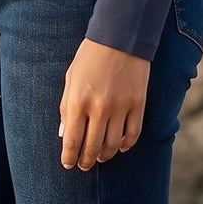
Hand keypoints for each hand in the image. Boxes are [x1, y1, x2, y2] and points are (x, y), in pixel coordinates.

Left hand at [59, 39, 148, 170]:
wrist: (120, 37)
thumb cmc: (90, 57)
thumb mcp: (71, 79)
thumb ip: (66, 108)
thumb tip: (64, 135)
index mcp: (78, 101)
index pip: (72, 141)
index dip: (69, 157)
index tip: (68, 164)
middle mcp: (99, 108)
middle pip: (92, 147)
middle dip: (86, 161)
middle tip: (84, 165)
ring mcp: (120, 107)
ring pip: (112, 145)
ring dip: (104, 156)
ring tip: (100, 158)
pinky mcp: (138, 104)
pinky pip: (132, 134)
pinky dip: (125, 145)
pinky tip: (119, 147)